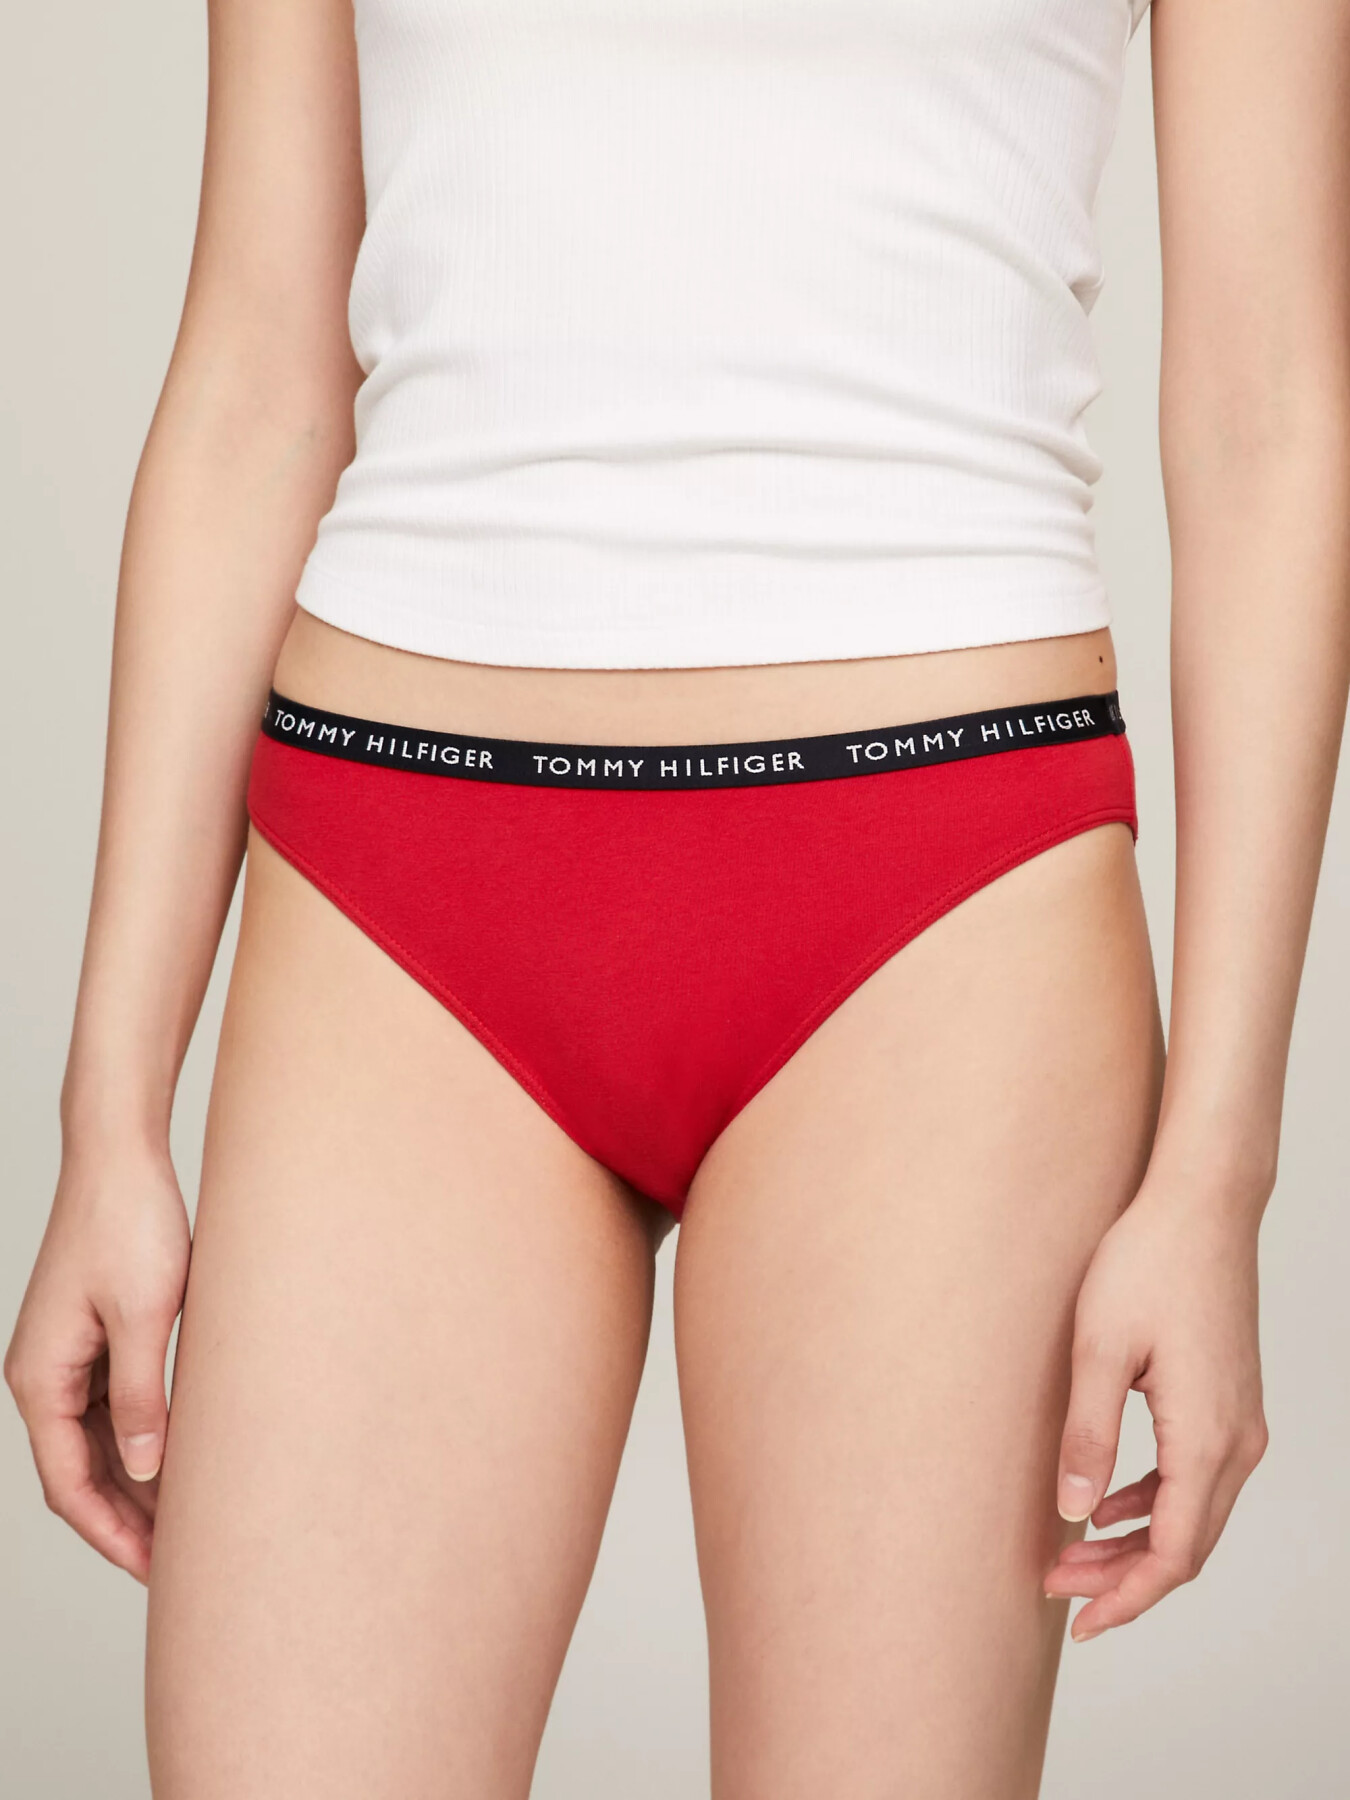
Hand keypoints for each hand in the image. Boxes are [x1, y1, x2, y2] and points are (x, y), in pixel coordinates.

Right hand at [5, 1142, 190, 1582]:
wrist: (121, 1157)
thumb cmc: (129, 1224)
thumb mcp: (144, 1317)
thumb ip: (142, 1398)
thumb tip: (145, 1471)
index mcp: (41, 1377)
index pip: (69, 1483)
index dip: (112, 1533)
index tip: (157, 1572)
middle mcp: (44, 1374)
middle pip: (81, 1472)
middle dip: (127, 1521)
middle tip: (183, 1564)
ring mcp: (68, 1356)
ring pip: (99, 1444)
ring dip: (138, 1484)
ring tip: (189, 1525)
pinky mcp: (95, 1336)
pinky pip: (113, 1408)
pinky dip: (144, 1441)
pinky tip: (184, 1461)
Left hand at [1043, 1182, 1268, 1639]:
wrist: (1202, 1205)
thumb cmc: (1147, 1262)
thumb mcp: (1098, 1348)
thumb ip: (1087, 1436)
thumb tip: (1075, 1514)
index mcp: (1205, 1437)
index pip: (1172, 1554)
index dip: (1124, 1596)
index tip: (1076, 1619)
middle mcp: (1237, 1440)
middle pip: (1186, 1545)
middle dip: (1123, 1578)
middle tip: (1056, 1588)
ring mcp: (1240, 1421)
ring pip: (1193, 1514)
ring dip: (1136, 1541)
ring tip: (1071, 1555)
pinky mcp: (1229, 1401)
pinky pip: (1196, 1477)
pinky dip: (1153, 1502)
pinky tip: (1108, 1503)